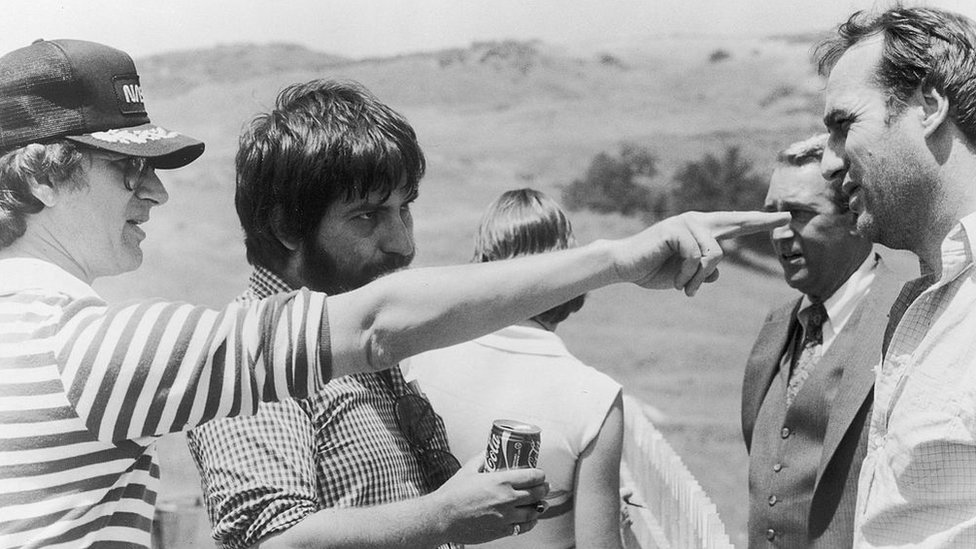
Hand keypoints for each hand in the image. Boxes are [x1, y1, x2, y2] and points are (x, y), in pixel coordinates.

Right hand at [433, 455, 548, 543]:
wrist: (442, 517)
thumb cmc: (453, 494)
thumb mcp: (468, 469)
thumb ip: (482, 458)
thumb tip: (490, 450)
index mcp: (500, 481)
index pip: (532, 477)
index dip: (540, 475)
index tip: (540, 474)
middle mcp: (507, 499)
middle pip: (537, 493)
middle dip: (543, 488)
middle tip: (544, 486)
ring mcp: (505, 516)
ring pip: (533, 511)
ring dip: (540, 506)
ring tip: (540, 503)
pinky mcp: (501, 530)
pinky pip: (524, 527)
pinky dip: (530, 522)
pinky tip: (530, 518)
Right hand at [612, 210, 789, 295]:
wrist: (624, 266)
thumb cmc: (653, 269)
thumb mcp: (685, 275)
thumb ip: (702, 271)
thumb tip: (715, 271)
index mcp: (701, 230)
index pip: (735, 224)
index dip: (759, 221)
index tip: (784, 218)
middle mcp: (697, 221)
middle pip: (736, 222)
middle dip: (762, 221)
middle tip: (787, 218)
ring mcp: (686, 223)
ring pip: (715, 254)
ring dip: (699, 278)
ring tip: (685, 288)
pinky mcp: (676, 229)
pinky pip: (697, 257)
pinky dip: (688, 276)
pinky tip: (677, 281)